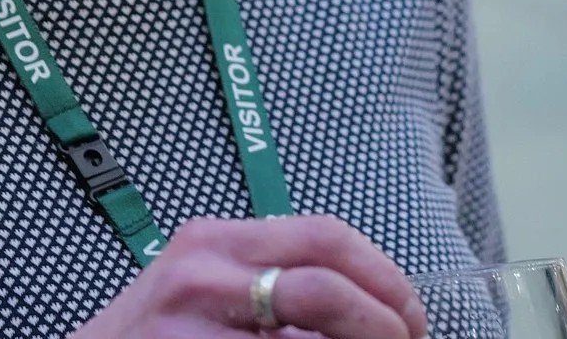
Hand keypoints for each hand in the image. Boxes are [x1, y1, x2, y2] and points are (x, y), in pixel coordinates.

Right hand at [71, 216, 428, 338]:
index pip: (326, 237)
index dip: (384, 277)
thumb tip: (369, 299)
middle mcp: (205, 276)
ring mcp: (195, 332)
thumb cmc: (155, 335)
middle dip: (385, 324)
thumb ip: (270, 275)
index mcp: (217, 241)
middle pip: (327, 289)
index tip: (410, 312)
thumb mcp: (204, 283)